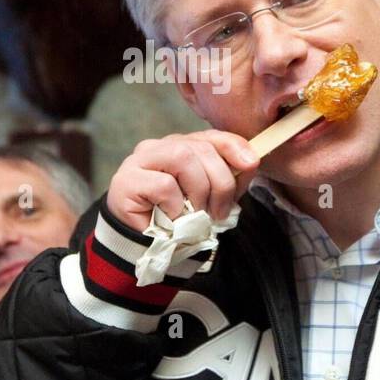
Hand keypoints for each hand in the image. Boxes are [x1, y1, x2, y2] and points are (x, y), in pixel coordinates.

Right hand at [106, 130, 258, 232]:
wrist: (140, 244)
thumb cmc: (176, 220)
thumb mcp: (209, 198)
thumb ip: (227, 179)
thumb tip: (250, 163)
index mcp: (179, 146)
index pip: (210, 136)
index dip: (233, 145)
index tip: (251, 163)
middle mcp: (159, 147)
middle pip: (200, 147)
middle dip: (220, 181)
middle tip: (220, 212)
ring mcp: (140, 160)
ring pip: (182, 158)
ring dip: (199, 191)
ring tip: (197, 215)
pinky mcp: (127, 180)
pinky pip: (164, 185)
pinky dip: (177, 206)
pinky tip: (172, 218)